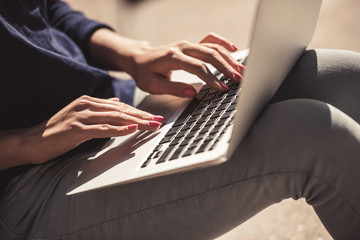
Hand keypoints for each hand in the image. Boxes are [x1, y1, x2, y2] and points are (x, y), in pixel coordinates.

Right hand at [28, 95, 164, 163]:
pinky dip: (118, 129)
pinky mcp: (76, 129)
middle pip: (121, 110)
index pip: (120, 107)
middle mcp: (87, 105)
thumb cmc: (58, 130)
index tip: (154, 118)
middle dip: (142, 117)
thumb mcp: (80, 115)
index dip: (139, 112)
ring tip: (151, 126)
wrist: (32, 140)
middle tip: (159, 121)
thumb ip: (99, 108)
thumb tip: (117, 102)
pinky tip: (130, 130)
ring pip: (115, 117)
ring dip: (135, 122)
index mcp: (89, 101)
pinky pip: (101, 129)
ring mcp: (81, 116)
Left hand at [131, 33, 244, 97]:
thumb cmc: (144, 72)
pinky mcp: (190, 45)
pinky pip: (210, 40)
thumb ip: (173, 88)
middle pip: (210, 55)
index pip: (198, 67)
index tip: (222, 88)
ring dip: (228, 58)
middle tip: (238, 79)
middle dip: (226, 67)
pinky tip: (234, 49)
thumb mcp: (152, 85)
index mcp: (172, 57)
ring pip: (213, 48)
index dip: (212, 78)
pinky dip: (222, 43)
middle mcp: (182, 47)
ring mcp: (187, 44)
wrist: (139, 58)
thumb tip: (193, 93)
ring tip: (240, 70)